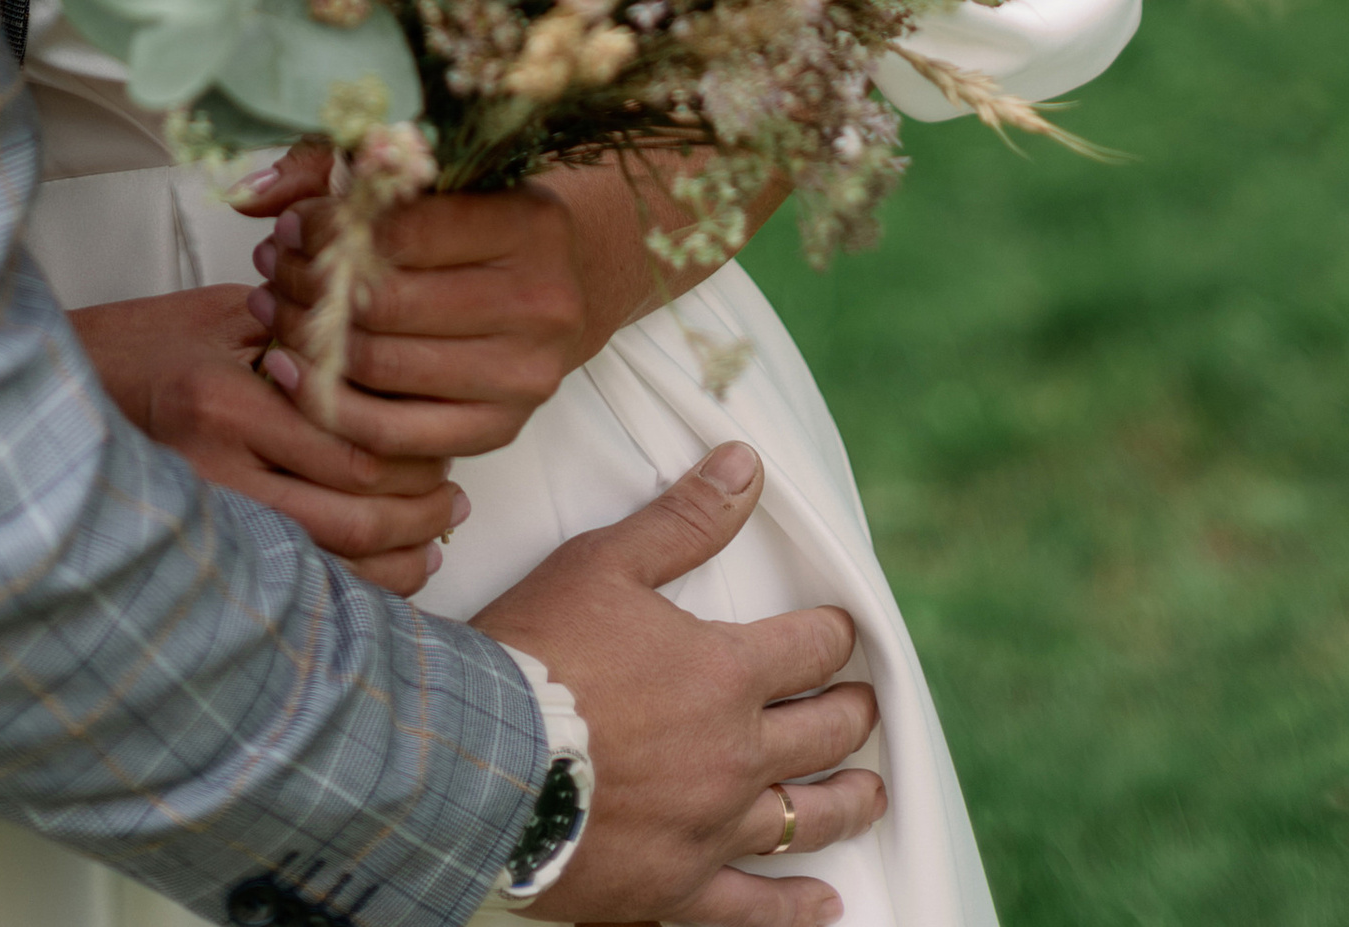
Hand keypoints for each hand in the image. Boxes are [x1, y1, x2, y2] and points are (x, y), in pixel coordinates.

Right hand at [68, 285, 465, 597]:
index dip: (409, 454)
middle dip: (414, 513)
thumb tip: (386, 364)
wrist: (67, 392)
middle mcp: (214, 469)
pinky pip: (291, 580)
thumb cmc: (145, 345)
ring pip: (323, 563)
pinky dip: (348, 585)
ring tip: (434, 542)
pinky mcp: (202, 548)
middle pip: (345, 514)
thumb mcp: (223, 315)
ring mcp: (205, 519)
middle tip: (456, 501)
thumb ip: (301, 336)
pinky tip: (383, 573)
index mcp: (225, 401)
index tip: (446, 447)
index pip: (344, 445)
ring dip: (390, 559)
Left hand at [243, 156, 594, 454]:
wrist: (545, 291)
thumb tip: (250, 194)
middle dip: (309, 285)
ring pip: (381, 367)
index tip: (290, 226)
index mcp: (530, 224)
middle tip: (271, 270)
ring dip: (307, 340)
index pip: (403, 229)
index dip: (329, 227)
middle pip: (386, 302)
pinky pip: (392, 435)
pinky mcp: (500, 430)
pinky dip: (328, 405)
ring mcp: (524, 376)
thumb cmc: (472, 223)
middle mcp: (540, 302)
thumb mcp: (423, 177)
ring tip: (273, 311)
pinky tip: (290, 370)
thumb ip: (333, 170)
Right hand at [476, 444, 883, 925]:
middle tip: (865, 706)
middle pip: (823, 733)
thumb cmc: (537, 652)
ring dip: (847, 802)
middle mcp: (734, 754)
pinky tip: (823, 904)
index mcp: (725, 673)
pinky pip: (753, 909)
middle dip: (852, 713)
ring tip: (871, 796)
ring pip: (804, 818)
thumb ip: (684, 519)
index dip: (834, 635)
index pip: (810, 648)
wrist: (477, 759)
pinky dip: (795, 908)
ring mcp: (710, 828)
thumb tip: (747, 466)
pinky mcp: (675, 887)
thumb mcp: (605, 563)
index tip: (842, 632)